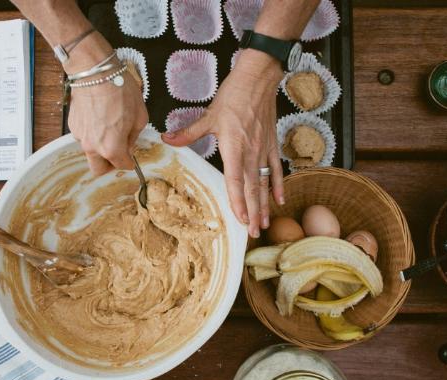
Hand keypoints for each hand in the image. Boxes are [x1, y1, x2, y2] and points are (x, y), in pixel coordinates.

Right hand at [68, 70, 148, 174]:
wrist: (95, 72)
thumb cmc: (120, 90)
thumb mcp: (140, 116)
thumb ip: (134, 137)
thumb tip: (129, 145)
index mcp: (112, 148)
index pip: (122, 166)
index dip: (129, 163)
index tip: (131, 159)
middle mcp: (93, 147)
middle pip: (98, 169)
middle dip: (109, 165)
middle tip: (118, 153)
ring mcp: (80, 137)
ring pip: (90, 152)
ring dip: (100, 147)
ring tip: (109, 127)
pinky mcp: (73, 125)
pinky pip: (84, 136)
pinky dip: (92, 133)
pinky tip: (99, 117)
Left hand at [161, 50, 284, 237]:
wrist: (259, 78)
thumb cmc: (234, 95)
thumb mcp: (209, 115)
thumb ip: (189, 133)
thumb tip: (167, 139)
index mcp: (234, 147)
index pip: (236, 180)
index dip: (238, 201)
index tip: (240, 219)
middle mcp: (251, 152)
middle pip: (252, 188)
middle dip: (253, 212)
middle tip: (254, 233)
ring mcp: (264, 149)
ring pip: (265, 183)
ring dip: (265, 205)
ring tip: (265, 224)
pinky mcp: (272, 144)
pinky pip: (276, 169)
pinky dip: (277, 185)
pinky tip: (279, 201)